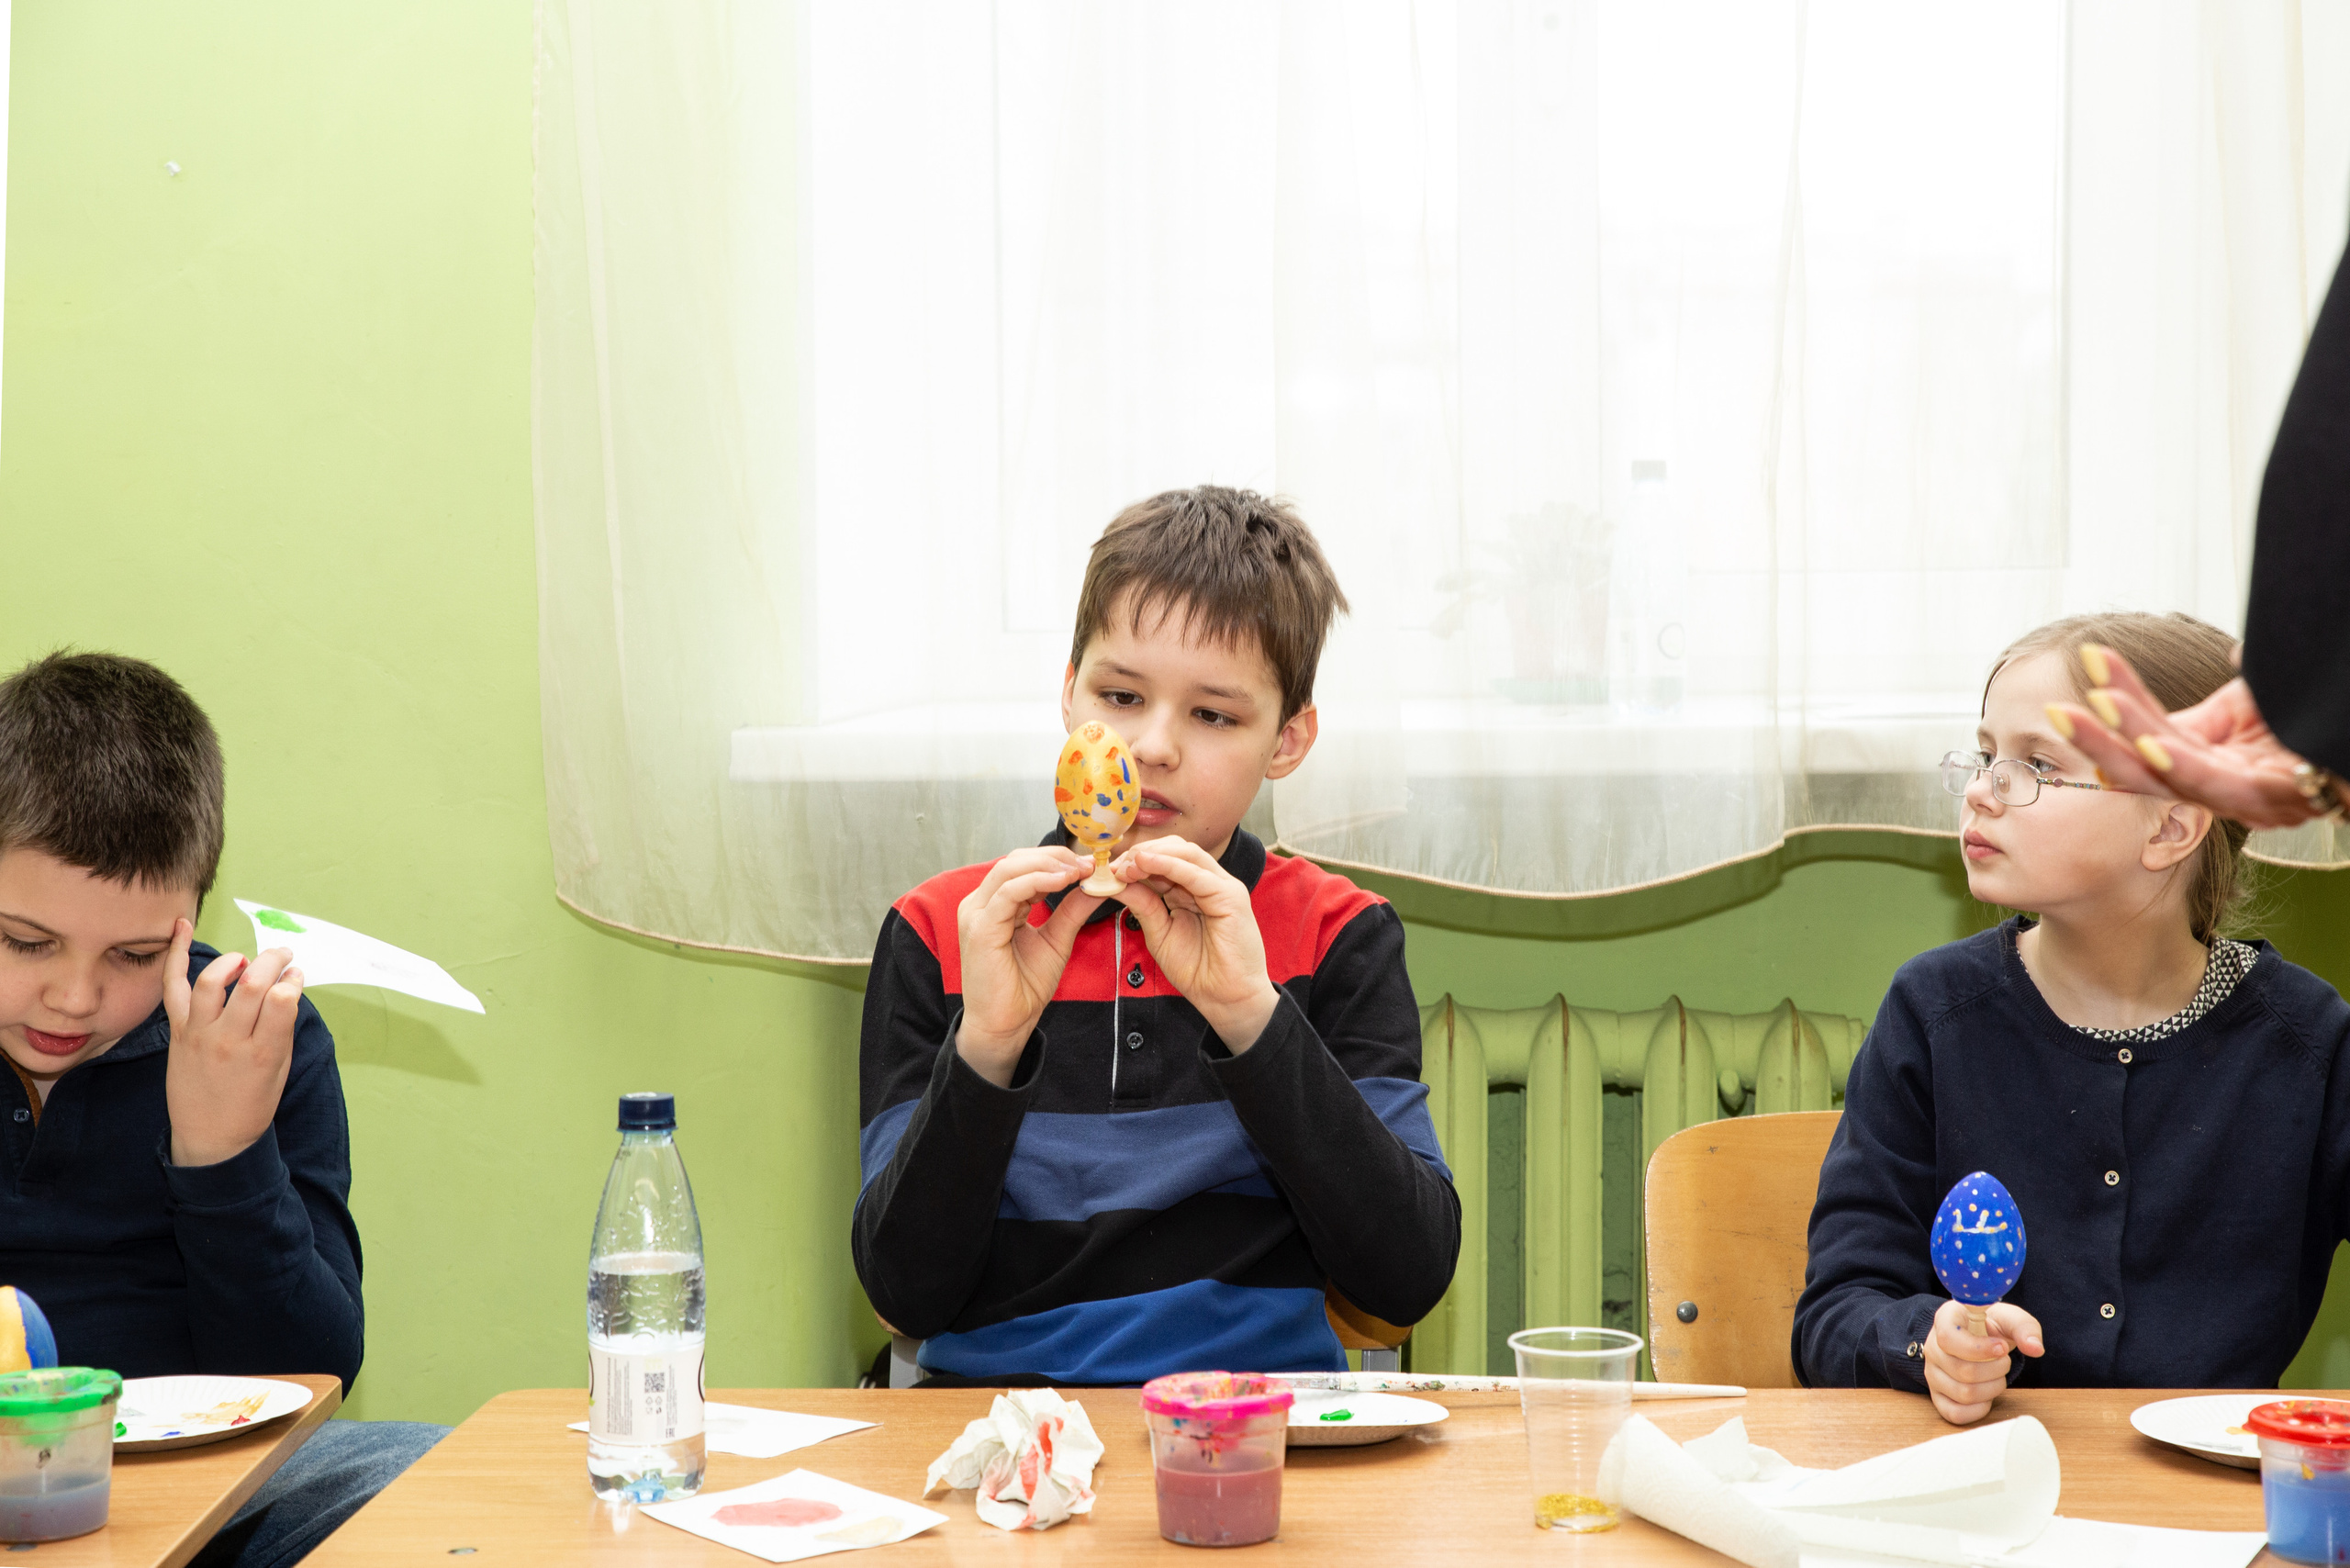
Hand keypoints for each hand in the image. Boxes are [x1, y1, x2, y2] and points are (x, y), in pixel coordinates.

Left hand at [163, 918, 303, 1167]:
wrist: (210, 1137)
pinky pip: (174, 986)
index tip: (297, 976)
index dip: (293, 979)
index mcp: (263, 1053)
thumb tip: (287, 985)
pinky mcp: (178, 1032)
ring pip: (213, 981)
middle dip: (273, 960)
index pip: (282, 1000)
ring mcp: (199, 1035)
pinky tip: (182, 928)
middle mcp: (229, 1041)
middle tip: (282, 956)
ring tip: (245, 961)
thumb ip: (281, 1026)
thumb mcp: (279, 1069)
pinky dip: (177, 954)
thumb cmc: (251, 1104)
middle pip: (251, 984)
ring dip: (233, 961)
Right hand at [954, 847, 1100, 1086]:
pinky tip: (1064, 881)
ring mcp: (976, 913)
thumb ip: (1071, 911)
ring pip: (1011, 869)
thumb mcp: (1056, 940)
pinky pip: (1009, 892)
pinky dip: (1038, 881)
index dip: (1057, 859)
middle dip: (1055, 856)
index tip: (1091, 863)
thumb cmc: (1023, 987)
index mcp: (995, 904)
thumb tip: (1096, 885)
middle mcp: (980, 903)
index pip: (1023, 865)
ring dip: (1050, 865)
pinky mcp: (980, 927)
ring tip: (1081, 869)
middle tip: (1089, 861)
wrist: (1005, 1025)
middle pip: (1016, 859)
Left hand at [1110, 838, 1279, 1052]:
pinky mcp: (1231, 896)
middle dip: (1142, 852)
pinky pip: (1196, 874)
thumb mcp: (1160, 932)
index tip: (1108, 869)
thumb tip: (1117, 881)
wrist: (1226, 999)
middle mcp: (1209, 882)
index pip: (1165, 859)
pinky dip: (1170, 865)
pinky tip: (1146, 863)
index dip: (1135, 860)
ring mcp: (1222, 886)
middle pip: (1176, 849)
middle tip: (1114, 865)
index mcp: (1192, 890)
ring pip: (1186, 854)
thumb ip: (1143, 905)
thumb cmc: (1197, 970)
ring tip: (1126, 864)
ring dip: (1153, 855)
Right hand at [1922, 1298, 2042, 1424]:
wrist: (1981, 1338)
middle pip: (1963, 1371)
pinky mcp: (1937, 1396)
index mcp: (1945, 1320)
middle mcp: (1932, 1347)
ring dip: (1992, 1389)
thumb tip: (2035, 1348)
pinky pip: (1955, 1414)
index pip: (1949, 1338)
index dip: (1979, 1348)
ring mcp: (1932, 1373)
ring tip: (1997, 1376)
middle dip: (1996, 1370)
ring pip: (1963, 1394)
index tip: (2002, 1348)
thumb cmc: (1993, 1327)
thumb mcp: (2010, 1318)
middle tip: (2004, 1361)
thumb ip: (2024, 1328)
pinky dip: (1979, 1409)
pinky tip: (1988, 1396)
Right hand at [2050, 645, 2333, 829]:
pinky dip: (2177, 766)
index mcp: (2221, 765)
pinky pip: (2213, 787)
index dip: (2122, 700)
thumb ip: (2239, 694)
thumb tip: (2236, 653)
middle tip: (2058, 709)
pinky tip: (2150, 745)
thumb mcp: (2269, 704)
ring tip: (2090, 712)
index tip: (2093, 659)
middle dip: (2098, 738)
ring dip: (2124, 743)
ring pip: (2169, 777)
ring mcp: (2248, 798)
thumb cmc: (2325, 716)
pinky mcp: (2272, 799)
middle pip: (2146, 768)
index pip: (2154, 734)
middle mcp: (2227, 787)